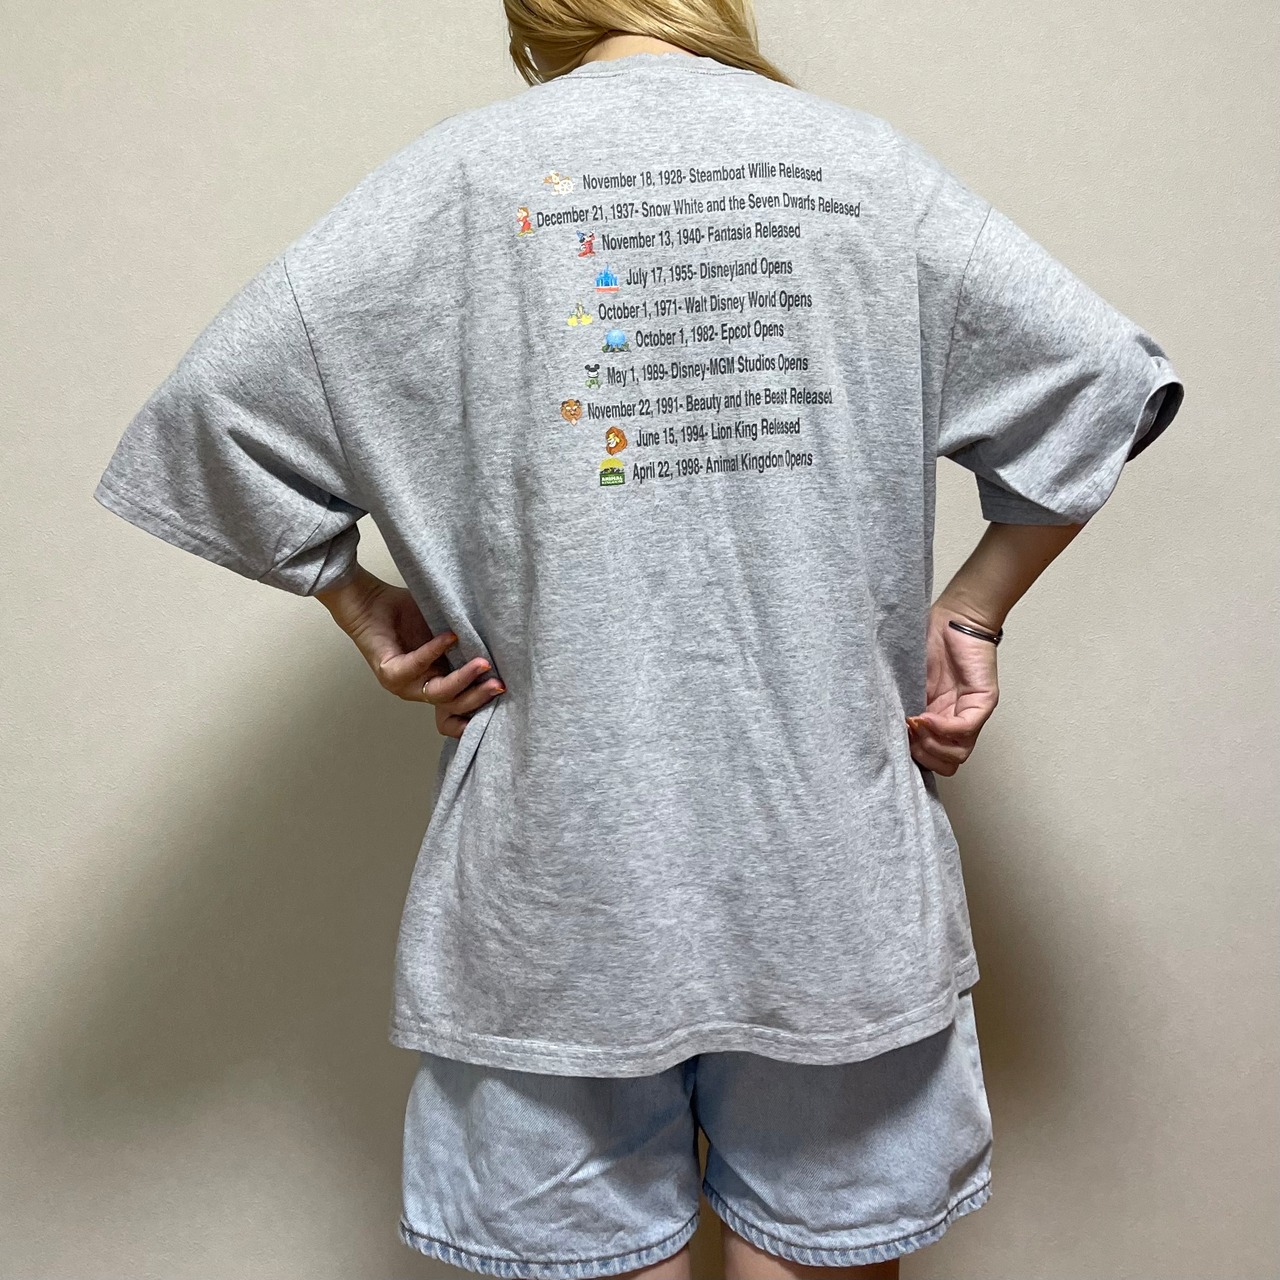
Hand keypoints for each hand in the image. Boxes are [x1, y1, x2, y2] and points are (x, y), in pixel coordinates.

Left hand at [315, 566, 504, 737]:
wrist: (369, 600)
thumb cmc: (408, 613)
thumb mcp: (447, 630)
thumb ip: (467, 643)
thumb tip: (502, 647)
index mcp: (438, 681)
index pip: (461, 708)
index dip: (481, 708)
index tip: (506, 693)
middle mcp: (422, 688)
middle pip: (456, 705)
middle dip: (480, 696)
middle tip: (501, 684)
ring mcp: (405, 685)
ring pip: (440, 693)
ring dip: (464, 679)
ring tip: (483, 663)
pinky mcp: (389, 673)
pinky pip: (416, 666)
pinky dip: (435, 651)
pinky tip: (450, 637)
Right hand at [905, 602, 1000, 774]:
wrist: (953, 618)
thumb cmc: (929, 642)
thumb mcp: (907, 681)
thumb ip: (902, 704)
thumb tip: (885, 730)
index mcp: (938, 719)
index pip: (932, 758)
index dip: (914, 755)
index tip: (896, 737)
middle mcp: (956, 721)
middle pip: (946, 763)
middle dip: (921, 755)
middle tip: (905, 734)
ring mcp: (972, 714)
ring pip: (958, 754)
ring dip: (931, 745)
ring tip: (914, 724)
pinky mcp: (983, 702)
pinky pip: (965, 730)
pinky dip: (942, 729)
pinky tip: (924, 716)